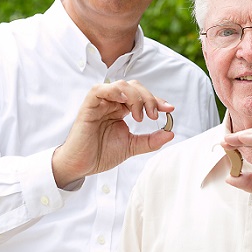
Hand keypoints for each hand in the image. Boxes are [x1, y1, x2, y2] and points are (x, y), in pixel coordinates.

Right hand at [52, 80, 173, 187]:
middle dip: (149, 98)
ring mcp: (101, 102)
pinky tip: (124, 101)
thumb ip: (150, 140)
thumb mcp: (131, 146)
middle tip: (154, 115)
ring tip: (139, 115)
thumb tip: (170, 133)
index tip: (170, 110)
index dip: (157, 101)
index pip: (142, 96)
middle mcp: (112, 102)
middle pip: (135, 87)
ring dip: (135, 97)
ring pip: (122, 85)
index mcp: (122, 109)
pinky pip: (100, 89)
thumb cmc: (100, 154)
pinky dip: (115, 91)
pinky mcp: (89, 105)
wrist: (81, 166)